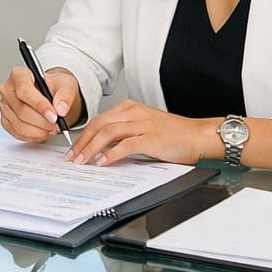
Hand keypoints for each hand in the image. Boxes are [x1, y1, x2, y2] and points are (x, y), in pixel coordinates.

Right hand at [0, 65, 81, 141]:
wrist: (51, 96)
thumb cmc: (54, 87)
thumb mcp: (66, 85)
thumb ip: (65, 95)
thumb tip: (61, 109)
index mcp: (19, 75)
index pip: (24, 90)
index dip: (39, 105)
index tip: (54, 115)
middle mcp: (8, 89)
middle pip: (21, 110)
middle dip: (42, 122)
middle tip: (57, 124)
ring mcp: (5, 106)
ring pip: (20, 124)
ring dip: (39, 131)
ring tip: (52, 128)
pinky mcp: (5, 120)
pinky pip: (18, 133)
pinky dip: (33, 136)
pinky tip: (43, 131)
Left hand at [67, 99, 204, 166]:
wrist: (198, 135)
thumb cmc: (173, 134)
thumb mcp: (144, 127)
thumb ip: (124, 133)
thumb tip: (102, 148)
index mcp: (130, 108)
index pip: (99, 120)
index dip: (83, 135)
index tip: (74, 149)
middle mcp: (134, 113)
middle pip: (99, 125)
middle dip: (82, 142)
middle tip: (73, 157)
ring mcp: (142, 124)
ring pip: (108, 133)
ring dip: (91, 148)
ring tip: (83, 161)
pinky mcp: (151, 138)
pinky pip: (125, 145)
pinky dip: (111, 154)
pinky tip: (103, 162)